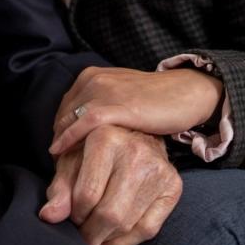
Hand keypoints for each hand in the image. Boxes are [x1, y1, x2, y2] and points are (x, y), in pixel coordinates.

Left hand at [40, 124, 181, 244]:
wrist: (130, 134)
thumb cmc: (94, 149)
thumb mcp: (71, 161)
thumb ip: (59, 189)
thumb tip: (49, 217)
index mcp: (106, 139)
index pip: (87, 194)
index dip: (75, 214)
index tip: (73, 216)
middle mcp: (136, 152)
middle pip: (110, 213)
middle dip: (90, 232)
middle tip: (82, 233)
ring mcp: (159, 170)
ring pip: (128, 224)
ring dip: (106, 238)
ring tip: (95, 235)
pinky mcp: (173, 186)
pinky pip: (148, 229)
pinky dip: (126, 242)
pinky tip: (112, 239)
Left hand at [50, 66, 222, 156]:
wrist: (186, 92)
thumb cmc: (155, 101)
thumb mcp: (119, 98)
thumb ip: (99, 109)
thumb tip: (80, 134)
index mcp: (92, 76)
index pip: (64, 109)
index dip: (59, 133)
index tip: (59, 155)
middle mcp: (94, 80)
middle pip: (63, 116)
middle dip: (58, 141)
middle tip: (58, 166)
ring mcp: (106, 91)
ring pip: (69, 120)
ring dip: (61, 144)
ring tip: (60, 168)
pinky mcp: (119, 106)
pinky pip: (85, 124)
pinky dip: (70, 139)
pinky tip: (61, 154)